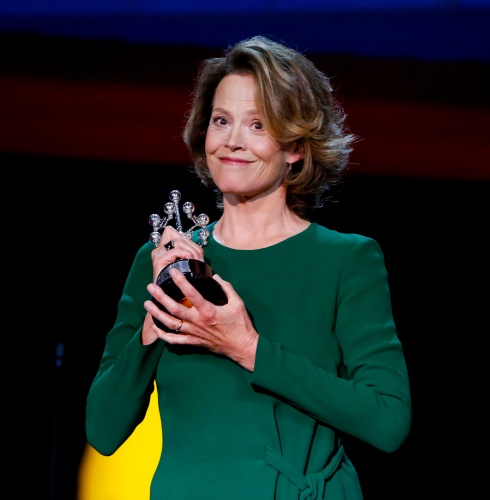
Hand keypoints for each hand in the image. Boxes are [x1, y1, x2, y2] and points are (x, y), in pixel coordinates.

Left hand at [143, 269, 258, 371]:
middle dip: (161, 297)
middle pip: (175, 308)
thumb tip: (215, 277)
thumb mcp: (238, 303)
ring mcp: (194, 333)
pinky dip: (163, 335)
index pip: (191, 294)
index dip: (181, 282)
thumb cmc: (241, 325)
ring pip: (171, 324)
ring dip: (157, 314)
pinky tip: (155, 327)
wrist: (242, 347)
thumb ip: (226, 288)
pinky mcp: (193, 342)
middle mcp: (198, 322)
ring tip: (147, 304)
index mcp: (209, 311)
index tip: (173, 272)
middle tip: (151, 287)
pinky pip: (174, 340)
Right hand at [150, 226, 204, 282]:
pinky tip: (190, 262)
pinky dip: (186, 255)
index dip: (187, 241)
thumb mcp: (187, 262)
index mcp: (164, 247)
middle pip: (180, 237)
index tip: (194, 253)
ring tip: (196, 263)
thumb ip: (187, 249)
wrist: (173, 296)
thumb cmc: (181, 281)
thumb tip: (193, 245)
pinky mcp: (159, 260)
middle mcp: (159, 249)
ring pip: (180, 242)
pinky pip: (177, 250)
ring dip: (192, 252)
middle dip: (193, 247)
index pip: (172, 231)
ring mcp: (158, 254)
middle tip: (199, 260)